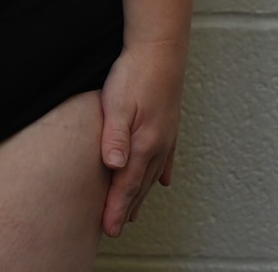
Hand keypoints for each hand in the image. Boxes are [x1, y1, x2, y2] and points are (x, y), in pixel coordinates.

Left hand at [97, 39, 184, 236]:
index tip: (108, 229)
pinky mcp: (169, 124)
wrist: (160, 48)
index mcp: (144, 143)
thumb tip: (114, 166)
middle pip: (140, 185)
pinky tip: (162, 182)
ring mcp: (166, 136)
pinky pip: (166, 158)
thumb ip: (115, 136)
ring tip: (133, 213)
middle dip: (127, 208)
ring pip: (152, 175)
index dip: (116, 209)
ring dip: (142, 195)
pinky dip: (161, 173)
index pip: (127, 185)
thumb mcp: (117, 103)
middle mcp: (158, 145)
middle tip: (115, 228)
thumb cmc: (135, 73)